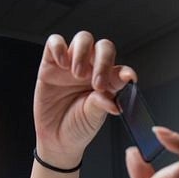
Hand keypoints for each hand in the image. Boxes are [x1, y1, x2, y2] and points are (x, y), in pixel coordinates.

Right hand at [34, 31, 136, 168]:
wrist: (55, 138)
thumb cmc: (78, 127)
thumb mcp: (94, 117)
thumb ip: (102, 103)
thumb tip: (115, 101)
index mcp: (108, 82)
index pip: (119, 69)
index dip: (125, 72)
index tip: (128, 79)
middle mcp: (91, 69)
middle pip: (103, 47)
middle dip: (103, 61)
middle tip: (97, 83)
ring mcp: (72, 64)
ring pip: (83, 39)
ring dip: (82, 53)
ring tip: (77, 74)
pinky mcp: (50, 63)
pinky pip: (54, 42)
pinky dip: (59, 47)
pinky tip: (62, 63)